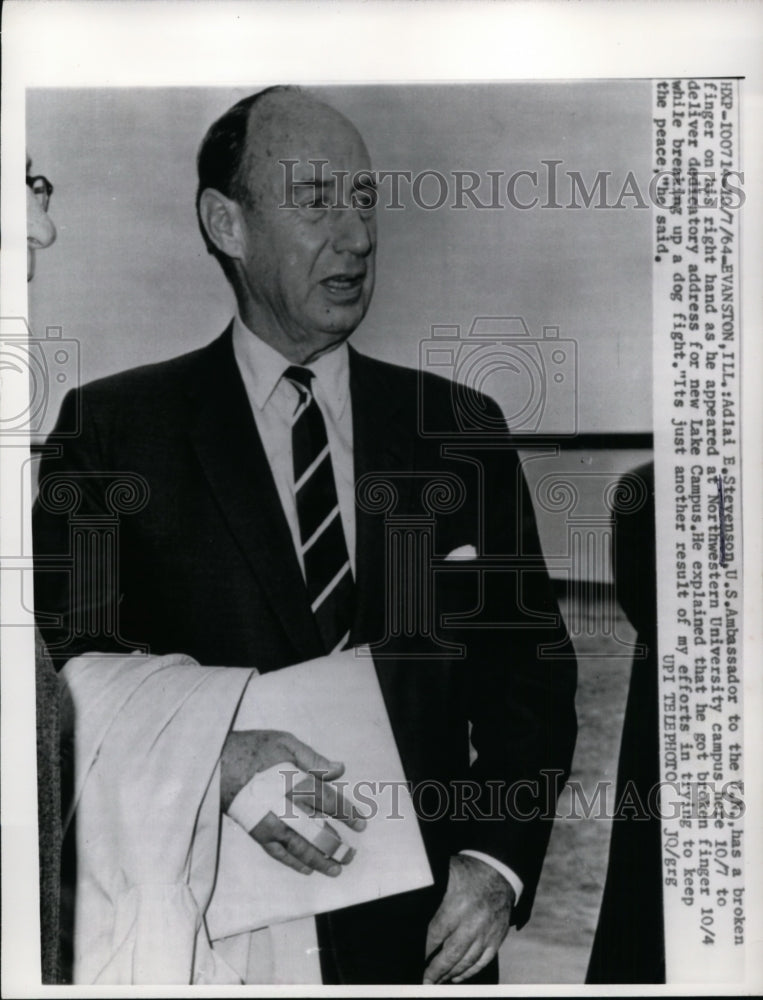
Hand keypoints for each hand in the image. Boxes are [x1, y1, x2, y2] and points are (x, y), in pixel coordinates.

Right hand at [220, 729, 365, 876]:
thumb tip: (339, 769)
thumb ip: (313, 759)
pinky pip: (278, 853)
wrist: (214, 763)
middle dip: (336, 846)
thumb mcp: (285, 742)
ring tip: (336, 869)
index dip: (347, 813)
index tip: (361, 825)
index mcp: (296, 782)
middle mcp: (286, 807)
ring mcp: (270, 823)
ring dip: (320, 860)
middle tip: (351, 855)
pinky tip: (307, 869)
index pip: (329, 801)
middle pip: (318, 832)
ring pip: (300, 847)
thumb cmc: (252, 749)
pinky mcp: (256, 832)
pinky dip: (293, 863)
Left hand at [423, 854, 513, 983]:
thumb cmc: (469, 871)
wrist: (500, 871)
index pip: (436, 934)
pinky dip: (469, 972)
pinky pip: (482, 961)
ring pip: (467, 961)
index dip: (426, 950)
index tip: (418, 960)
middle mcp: (472, 923)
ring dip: (451, 973)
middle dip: (436, 971)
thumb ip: (431, 887)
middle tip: (425, 982)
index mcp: (457, 906)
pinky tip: (458, 976)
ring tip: (438, 981)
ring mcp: (486, 933)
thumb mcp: (447, 873)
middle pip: (451, 955)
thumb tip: (409, 896)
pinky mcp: (497, 938)